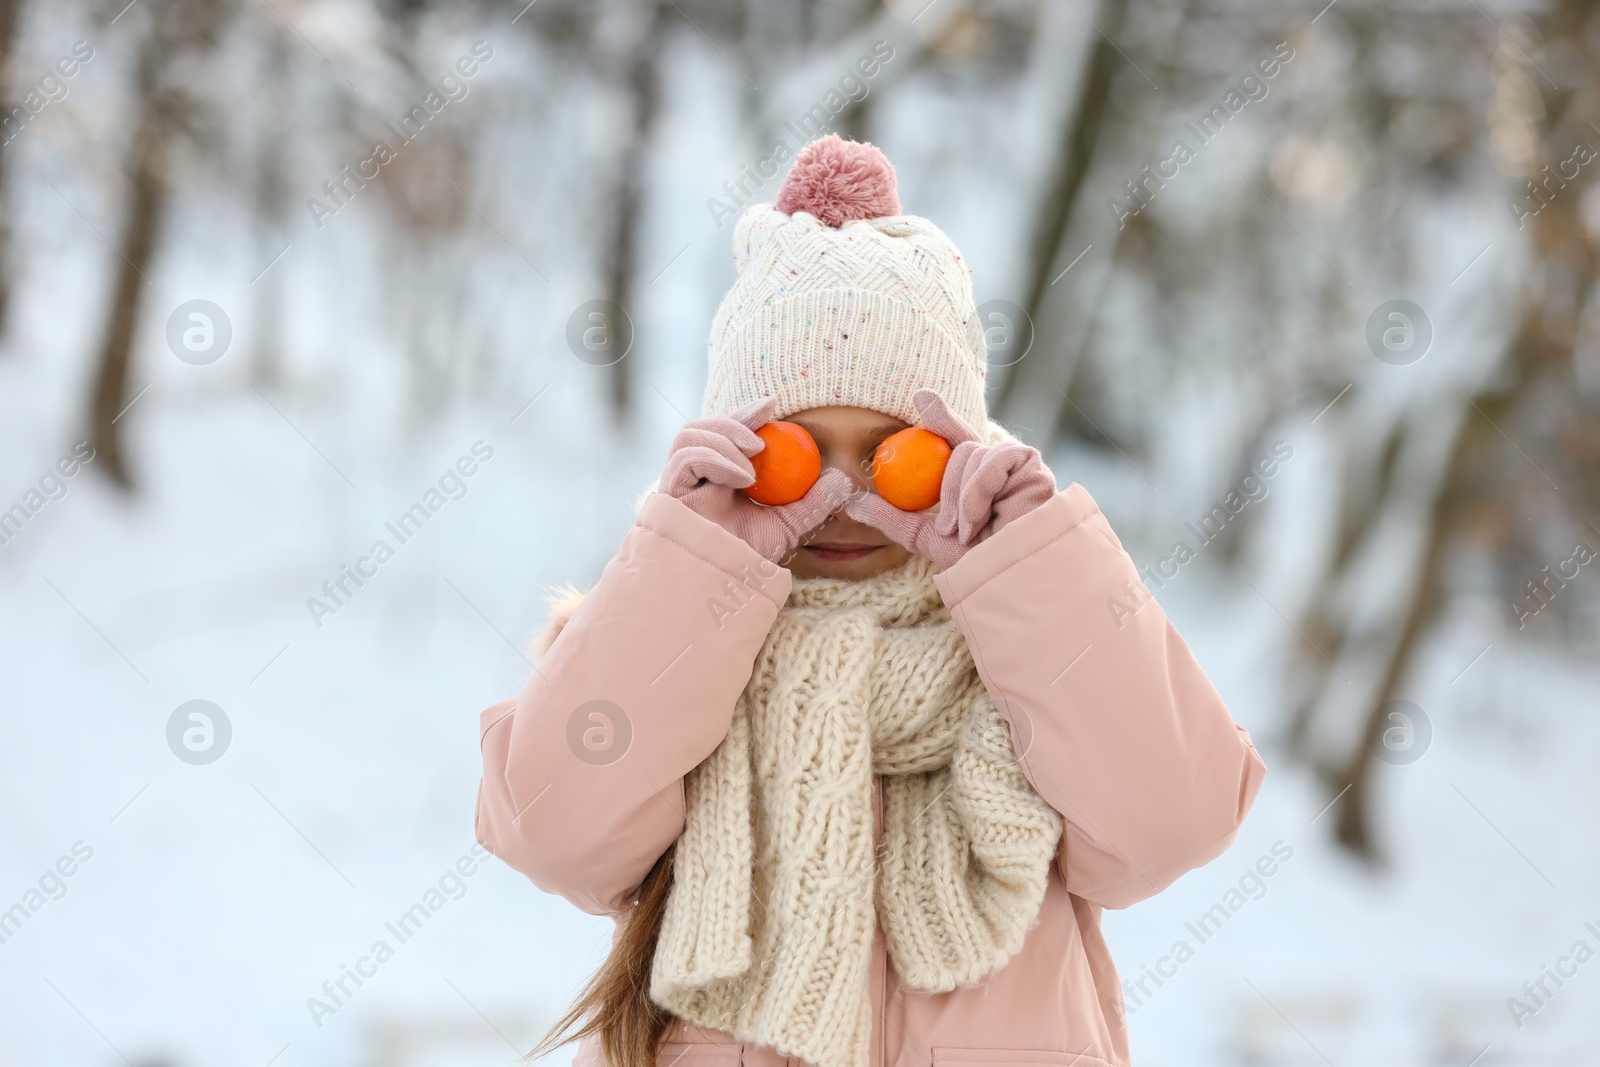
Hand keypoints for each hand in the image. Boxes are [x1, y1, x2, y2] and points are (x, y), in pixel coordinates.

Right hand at [659, 397, 856, 562]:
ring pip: (687, 436)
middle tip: (761, 439)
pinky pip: (684, 459)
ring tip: (753, 465)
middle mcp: (692, 479)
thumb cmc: (748, 561)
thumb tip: (841, 479)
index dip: (745, 415)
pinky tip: (742, 477)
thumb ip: (812, 502)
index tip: (772, 405)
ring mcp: (677, 486)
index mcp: (716, 478)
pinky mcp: (667, 497)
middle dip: (732, 422)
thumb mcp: (788, 526)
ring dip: (724, 440)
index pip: (725, 435)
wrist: (723, 588)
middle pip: (700, 428)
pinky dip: (716, 458)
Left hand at [844, 389, 1055, 568]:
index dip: (940, 416)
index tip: (920, 397)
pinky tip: (983, 522)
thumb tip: (850, 502)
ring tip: (967, 531)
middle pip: (962, 445)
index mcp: (973, 477)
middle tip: (941, 494)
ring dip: (960, 498)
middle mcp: (997, 467)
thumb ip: (891, 516)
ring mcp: (1017, 465)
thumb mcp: (922, 535)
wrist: (1003, 576)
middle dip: (946, 471)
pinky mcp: (1032, 466)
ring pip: (972, 453)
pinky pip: (994, 460)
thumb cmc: (970, 561)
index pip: (954, 440)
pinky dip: (979, 491)